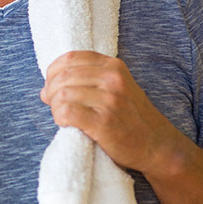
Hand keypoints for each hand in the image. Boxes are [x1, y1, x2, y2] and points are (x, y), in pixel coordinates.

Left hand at [39, 50, 178, 172]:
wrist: (157, 145)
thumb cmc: (130, 118)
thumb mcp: (114, 89)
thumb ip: (83, 83)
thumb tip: (44, 91)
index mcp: (113, 66)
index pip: (69, 58)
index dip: (53, 72)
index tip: (53, 86)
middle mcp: (112, 79)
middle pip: (63, 75)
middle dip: (52, 92)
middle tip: (56, 106)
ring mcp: (110, 100)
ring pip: (62, 94)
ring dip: (55, 107)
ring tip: (62, 117)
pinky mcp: (104, 122)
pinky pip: (67, 112)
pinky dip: (60, 118)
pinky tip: (66, 124)